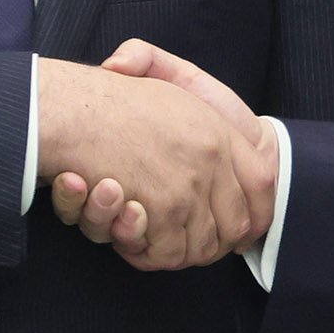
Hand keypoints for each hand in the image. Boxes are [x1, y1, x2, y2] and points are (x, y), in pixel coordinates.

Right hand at [34, 57, 271, 269]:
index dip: (256, 213)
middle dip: (214, 244)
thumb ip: (205, 103)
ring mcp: (191, 185)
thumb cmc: (118, 97)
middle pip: (237, 227)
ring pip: (202, 247)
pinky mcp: (165, 209)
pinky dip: (148, 255)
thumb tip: (206, 127)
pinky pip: (169, 253)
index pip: (263, 185)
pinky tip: (129, 237)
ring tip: (146, 234)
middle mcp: (214, 159)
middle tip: (179, 239)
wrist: (70, 106)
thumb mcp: (166, 77)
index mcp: (222, 132)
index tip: (238, 229)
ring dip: (175, 251)